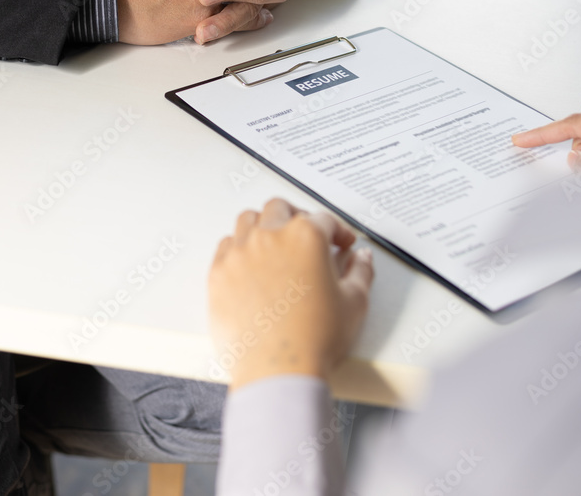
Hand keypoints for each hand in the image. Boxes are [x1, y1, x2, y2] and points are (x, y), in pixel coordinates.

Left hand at [207, 199, 373, 390]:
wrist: (277, 371)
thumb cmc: (315, 340)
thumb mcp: (354, 303)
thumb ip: (360, 272)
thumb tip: (361, 258)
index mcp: (306, 237)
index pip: (325, 220)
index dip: (338, 231)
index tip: (342, 242)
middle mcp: (269, 237)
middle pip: (280, 208)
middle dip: (297, 216)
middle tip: (307, 235)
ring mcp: (240, 253)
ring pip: (248, 220)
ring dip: (264, 226)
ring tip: (276, 245)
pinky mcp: (219, 273)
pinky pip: (226, 246)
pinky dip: (240, 248)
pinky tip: (251, 263)